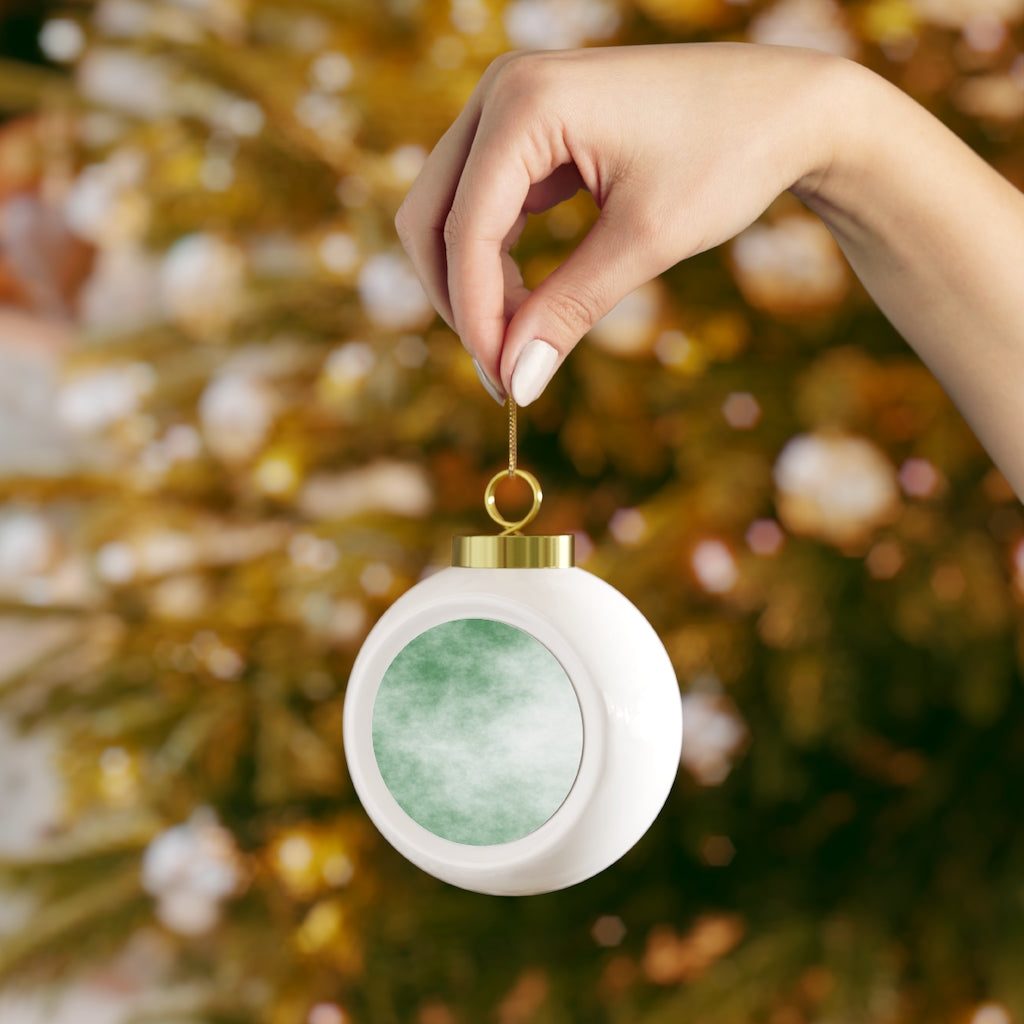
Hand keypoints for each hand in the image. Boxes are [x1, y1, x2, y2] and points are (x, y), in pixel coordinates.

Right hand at [395, 43, 843, 404]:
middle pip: (430, 217)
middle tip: (503, 370)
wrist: (787, 107)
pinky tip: (530, 303)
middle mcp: (502, 91)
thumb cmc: (728, 156)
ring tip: (523, 342)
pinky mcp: (529, 129)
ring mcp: (511, 106)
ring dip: (474, 284)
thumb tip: (517, 382)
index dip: (476, 317)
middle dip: (459, 300)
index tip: (504, 384)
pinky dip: (496, 259)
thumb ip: (569, 310)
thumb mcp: (645, 242)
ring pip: (449, 213)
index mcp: (525, 103)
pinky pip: (484, 204)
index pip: (465, 230)